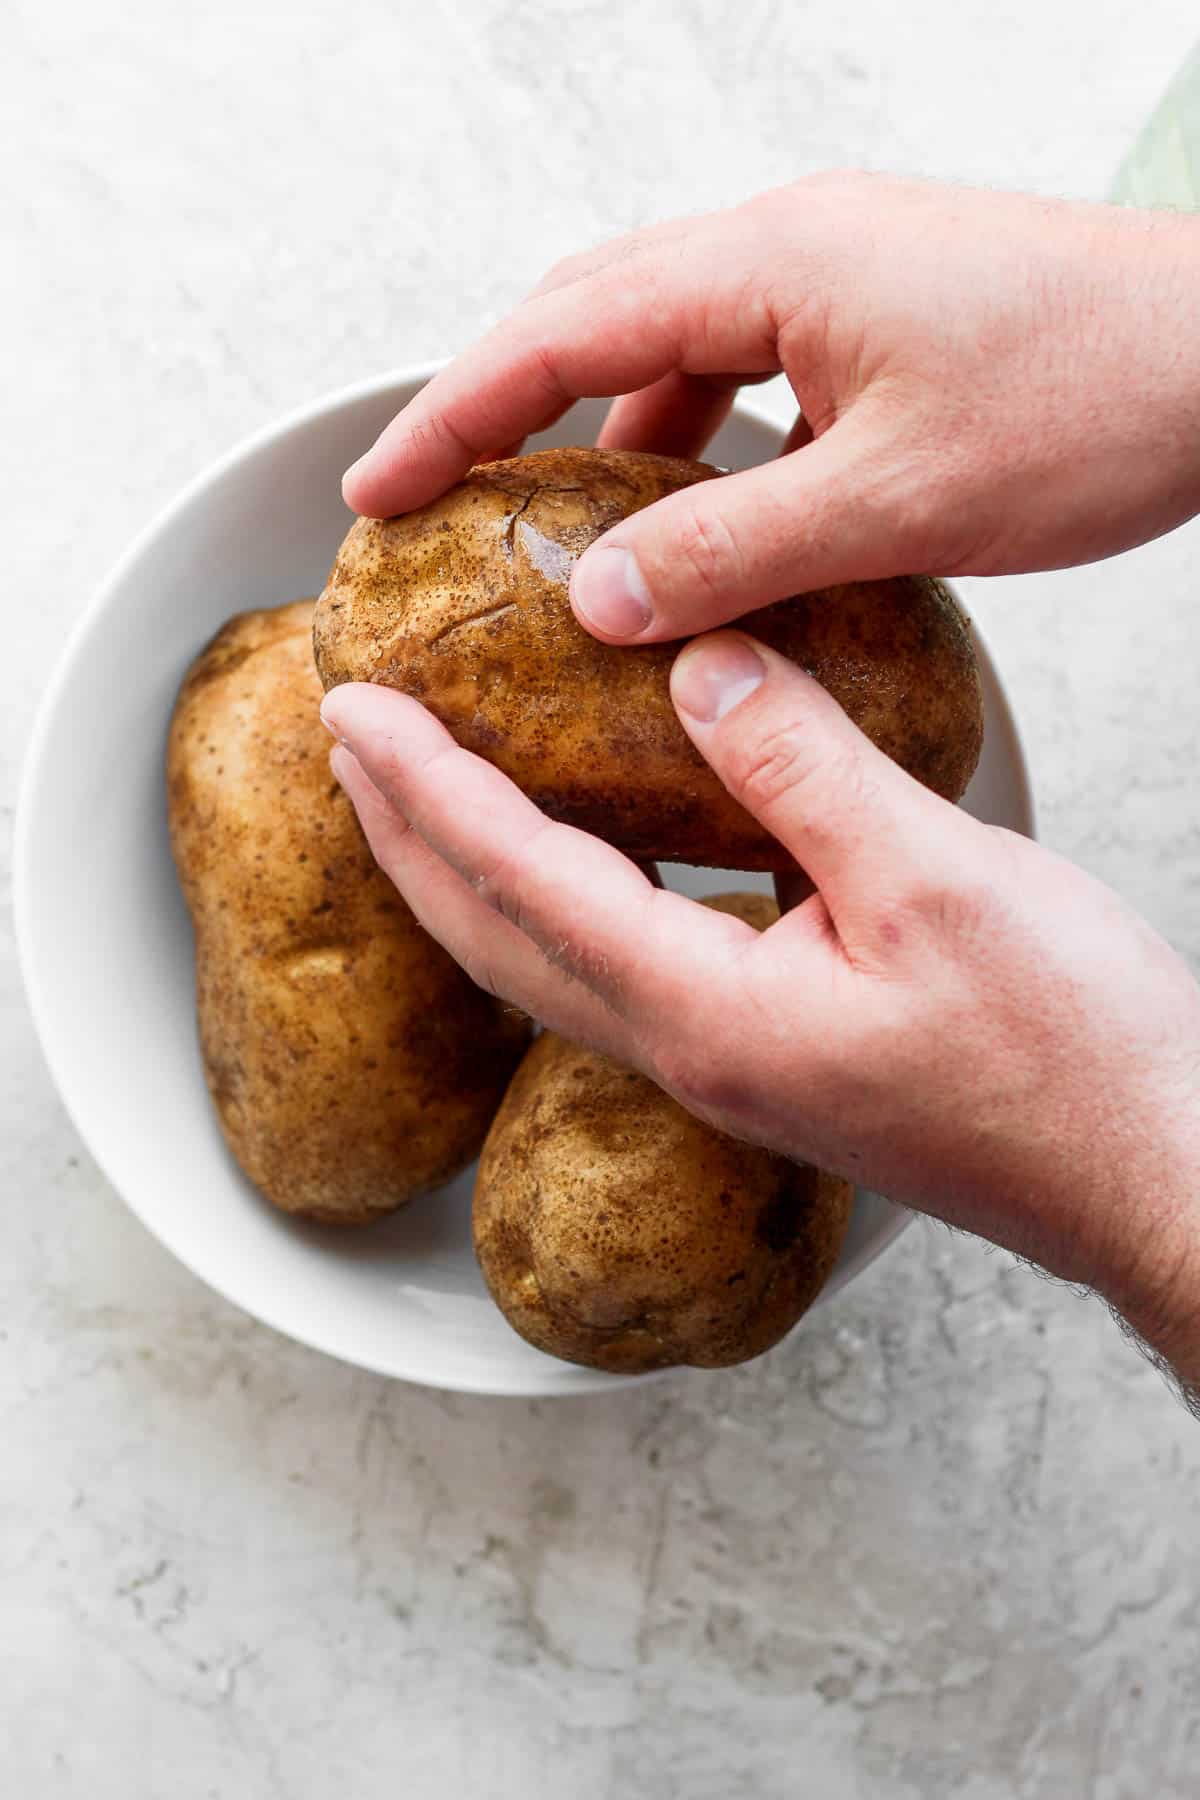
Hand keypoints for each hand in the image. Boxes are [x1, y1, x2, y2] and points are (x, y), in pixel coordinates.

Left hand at [321, 641, 1199, 1404]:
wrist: (1144, 1171)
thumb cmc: (1064, 1050)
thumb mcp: (934, 878)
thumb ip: (800, 766)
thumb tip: (696, 669)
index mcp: (706, 1011)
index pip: (520, 880)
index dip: (429, 788)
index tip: (356, 710)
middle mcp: (690, 1054)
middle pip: (498, 940)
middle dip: (409, 839)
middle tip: (349, 745)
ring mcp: (726, 1068)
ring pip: (549, 963)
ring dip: (470, 874)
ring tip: (425, 793)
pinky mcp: (770, 1060)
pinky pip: (619, 971)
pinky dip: (560, 900)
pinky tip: (581, 859)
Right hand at [344, 175, 1199, 643]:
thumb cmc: (1095, 399)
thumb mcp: (894, 499)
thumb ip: (729, 550)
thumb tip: (594, 597)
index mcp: (772, 264)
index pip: (560, 333)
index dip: (453, 415)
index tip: (376, 488)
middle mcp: (787, 248)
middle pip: (592, 318)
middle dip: (500, 413)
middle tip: (427, 501)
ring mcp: (833, 277)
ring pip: (671, 351)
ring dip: (606, 441)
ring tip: (558, 542)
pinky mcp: (875, 319)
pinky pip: (747, 376)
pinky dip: (698, 451)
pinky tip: (700, 529)